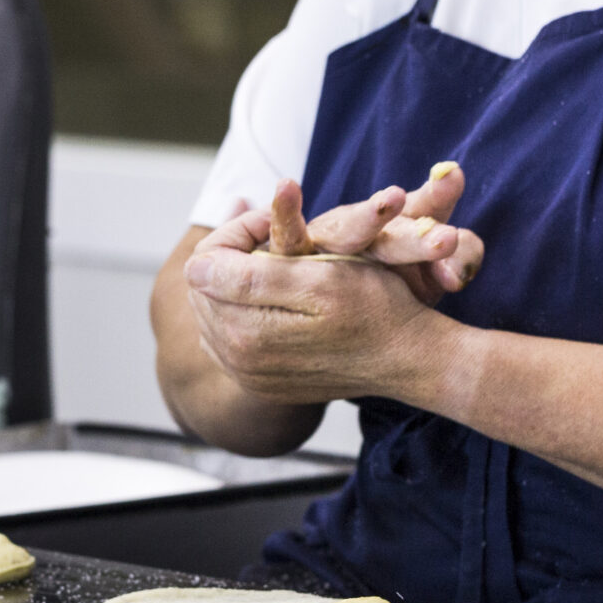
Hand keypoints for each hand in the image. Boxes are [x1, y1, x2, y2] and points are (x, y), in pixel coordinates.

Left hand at [186, 167, 484, 407]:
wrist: (406, 358)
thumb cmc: (374, 307)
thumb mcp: (318, 277)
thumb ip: (249, 276)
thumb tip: (195, 268)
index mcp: (245, 330)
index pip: (203, 264)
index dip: (233, 232)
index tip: (267, 219)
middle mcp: (237, 359)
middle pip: (202, 290)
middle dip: (229, 256)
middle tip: (269, 235)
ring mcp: (246, 375)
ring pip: (212, 313)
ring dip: (234, 283)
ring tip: (272, 263)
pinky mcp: (258, 383)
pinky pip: (227, 340)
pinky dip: (242, 312)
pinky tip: (270, 298)